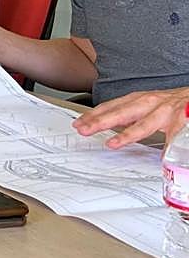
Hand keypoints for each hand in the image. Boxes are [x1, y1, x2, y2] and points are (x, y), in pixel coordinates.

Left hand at [72, 87, 188, 148]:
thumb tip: (113, 126)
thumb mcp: (148, 106)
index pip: (111, 107)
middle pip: (121, 113)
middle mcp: (151, 103)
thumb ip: (131, 116)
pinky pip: (173, 135)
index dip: (94, 115)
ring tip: (113, 143)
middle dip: (101, 121)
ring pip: (144, 124)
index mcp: (139, 100)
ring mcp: (167, 111)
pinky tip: (161, 157)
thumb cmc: (172, 104)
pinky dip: (167, 145)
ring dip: (127, 134)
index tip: (78, 123)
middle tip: (84, 130)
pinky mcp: (183, 119)